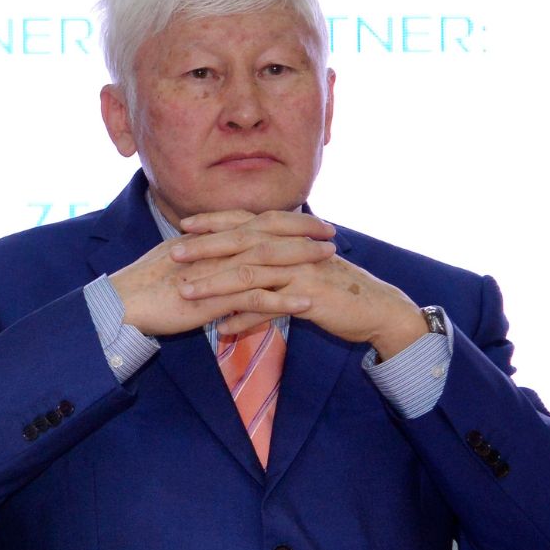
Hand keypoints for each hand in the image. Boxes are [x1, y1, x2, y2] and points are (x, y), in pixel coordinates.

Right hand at [109, 210, 337, 338]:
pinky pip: (253, 298)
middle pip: (265, 234)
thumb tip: (213, 256)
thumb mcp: (173, 264)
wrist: (119, 304)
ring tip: (328, 262)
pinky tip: (306, 303)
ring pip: (266, 262)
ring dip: (300, 261)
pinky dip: (282, 300)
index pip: (251, 223)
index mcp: (206, 240)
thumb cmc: (140, 289)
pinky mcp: (212, 300)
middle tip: (331, 233)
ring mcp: (214, 274)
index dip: (282, 221)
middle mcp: (213, 251)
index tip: (309, 222)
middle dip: (302, 233)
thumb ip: (198, 258)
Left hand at [173, 210, 428, 355]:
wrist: (376, 309)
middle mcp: (293, 249)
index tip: (184, 224)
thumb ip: (273, 266)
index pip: (246, 222)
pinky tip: (221, 328)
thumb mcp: (301, 271)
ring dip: (215, 283)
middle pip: (242, 242)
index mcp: (290, 238)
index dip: (215, 221)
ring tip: (186, 293)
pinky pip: (271, 307)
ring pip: (251, 274)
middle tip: (173, 253)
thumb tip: (243, 269)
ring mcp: (301, 271)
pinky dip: (244, 318)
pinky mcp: (309, 297)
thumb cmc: (334, 290)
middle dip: (205, 247)